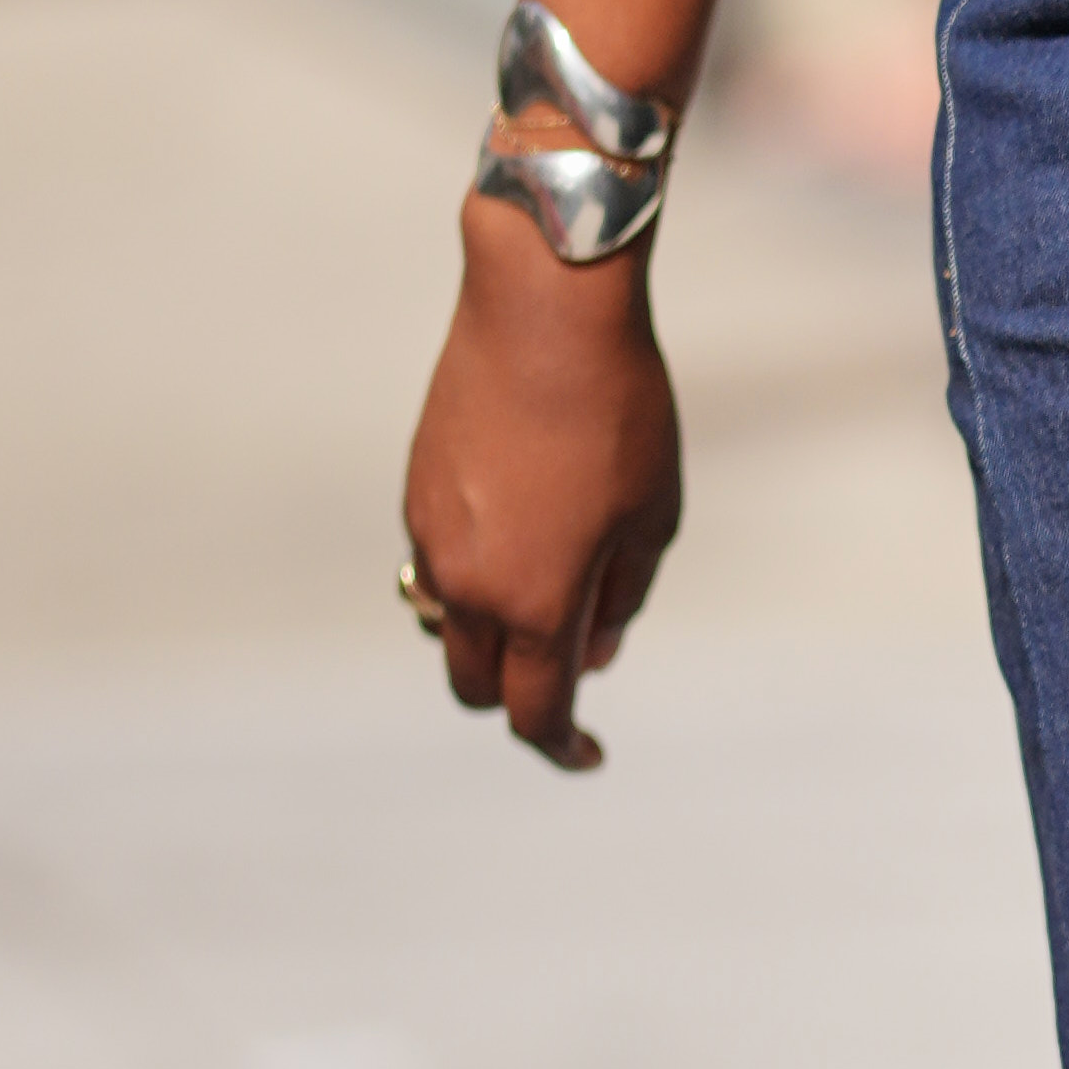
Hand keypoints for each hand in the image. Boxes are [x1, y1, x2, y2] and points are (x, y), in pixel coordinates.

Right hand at [398, 197, 682, 769]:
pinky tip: (521, 527)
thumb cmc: (619, 412)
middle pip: (476, 685)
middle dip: (519, 695)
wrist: (542, 312)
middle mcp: (468, 583)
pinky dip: (473, 577)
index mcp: (535, 602)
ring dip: (489, 636)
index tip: (588, 756)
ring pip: (447, 627)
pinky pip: (437, 566)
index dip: (563, 748)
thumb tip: (592, 651)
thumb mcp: (653, 516)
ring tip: (547, 590)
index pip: (536, 712)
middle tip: (571, 668)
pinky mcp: (416, 493)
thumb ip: (620, 598)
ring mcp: (430, 537)